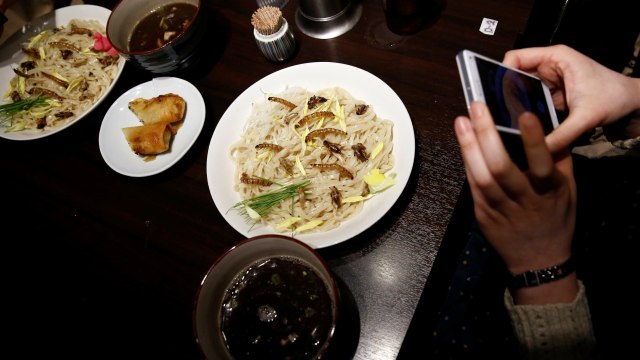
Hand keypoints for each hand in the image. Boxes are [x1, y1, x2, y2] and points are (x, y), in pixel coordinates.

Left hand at [454, 102, 577, 302]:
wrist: (538, 262)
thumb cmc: (556, 220)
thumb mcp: (568, 190)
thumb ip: (560, 159)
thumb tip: (552, 126)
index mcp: (549, 191)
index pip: (542, 163)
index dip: (534, 140)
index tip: (524, 114)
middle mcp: (524, 200)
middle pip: (501, 167)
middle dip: (487, 135)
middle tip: (476, 107)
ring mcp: (500, 209)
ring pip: (481, 177)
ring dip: (468, 147)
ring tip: (460, 121)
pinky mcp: (482, 215)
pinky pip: (473, 186)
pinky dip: (467, 162)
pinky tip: (462, 143)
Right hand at [503, 44, 639, 152]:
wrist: (634, 106)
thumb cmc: (615, 98)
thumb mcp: (587, 116)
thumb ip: (562, 134)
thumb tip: (539, 151)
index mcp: (555, 58)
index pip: (514, 58)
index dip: (500, 74)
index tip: (493, 95)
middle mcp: (549, 68)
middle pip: (513, 77)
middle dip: (504, 94)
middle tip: (495, 114)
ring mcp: (549, 83)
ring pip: (520, 92)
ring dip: (515, 107)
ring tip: (506, 123)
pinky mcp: (551, 98)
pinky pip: (530, 105)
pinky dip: (526, 116)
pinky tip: (522, 129)